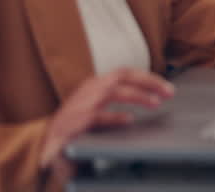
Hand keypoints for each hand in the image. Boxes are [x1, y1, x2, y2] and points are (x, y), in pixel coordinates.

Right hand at [41, 68, 174, 168]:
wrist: (45, 142)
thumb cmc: (76, 125)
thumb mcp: (99, 107)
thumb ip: (119, 99)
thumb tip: (152, 96)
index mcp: (95, 84)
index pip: (126, 72)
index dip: (148, 77)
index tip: (168, 87)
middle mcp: (88, 90)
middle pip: (122, 77)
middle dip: (149, 83)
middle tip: (169, 93)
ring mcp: (80, 105)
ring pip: (112, 92)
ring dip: (137, 96)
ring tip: (155, 103)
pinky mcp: (73, 123)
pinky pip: (97, 116)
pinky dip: (114, 117)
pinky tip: (129, 120)